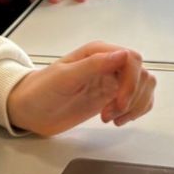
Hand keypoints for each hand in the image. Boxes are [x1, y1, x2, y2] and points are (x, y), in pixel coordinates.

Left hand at [6, 41, 155, 135]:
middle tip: (112, 114)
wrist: (29, 110)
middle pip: (142, 74)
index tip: (119, 104)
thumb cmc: (41, 91)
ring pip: (144, 86)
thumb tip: (124, 54)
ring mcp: (112, 81)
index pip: (132, 60)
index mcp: (99, 53)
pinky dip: (136, 111)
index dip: (132, 82)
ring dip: (136, 105)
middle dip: (133, 97)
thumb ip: (94, 65)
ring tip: (113, 118)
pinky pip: (138, 100)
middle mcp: (109, 64)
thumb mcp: (64, 77)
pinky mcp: (112, 97)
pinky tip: (119, 120)